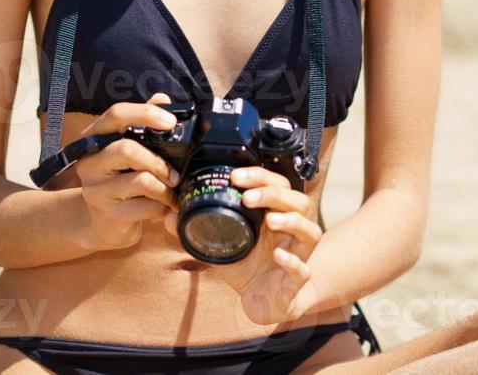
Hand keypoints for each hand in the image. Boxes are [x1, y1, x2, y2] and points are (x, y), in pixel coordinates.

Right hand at [71, 93, 182, 251]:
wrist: (102, 224)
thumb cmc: (120, 180)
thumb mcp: (128, 150)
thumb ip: (143, 124)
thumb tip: (162, 98)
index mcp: (94, 138)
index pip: (116, 114)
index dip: (145, 113)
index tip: (170, 122)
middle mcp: (89, 161)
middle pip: (127, 149)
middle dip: (158, 161)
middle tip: (174, 174)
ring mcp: (96, 189)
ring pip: (141, 180)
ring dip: (165, 188)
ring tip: (171, 193)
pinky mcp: (108, 214)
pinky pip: (145, 207)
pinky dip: (161, 208)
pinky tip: (162, 209)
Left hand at [163, 164, 321, 324]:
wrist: (262, 301)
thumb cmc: (247, 266)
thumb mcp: (220, 244)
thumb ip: (196, 229)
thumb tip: (168, 216)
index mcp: (274, 214)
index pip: (276, 185)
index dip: (259, 177)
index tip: (235, 176)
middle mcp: (291, 230)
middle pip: (298, 200)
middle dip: (273, 193)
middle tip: (248, 196)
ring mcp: (298, 253)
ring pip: (310, 230)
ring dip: (291, 221)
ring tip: (270, 220)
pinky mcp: (298, 280)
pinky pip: (303, 268)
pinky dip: (293, 261)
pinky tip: (278, 256)